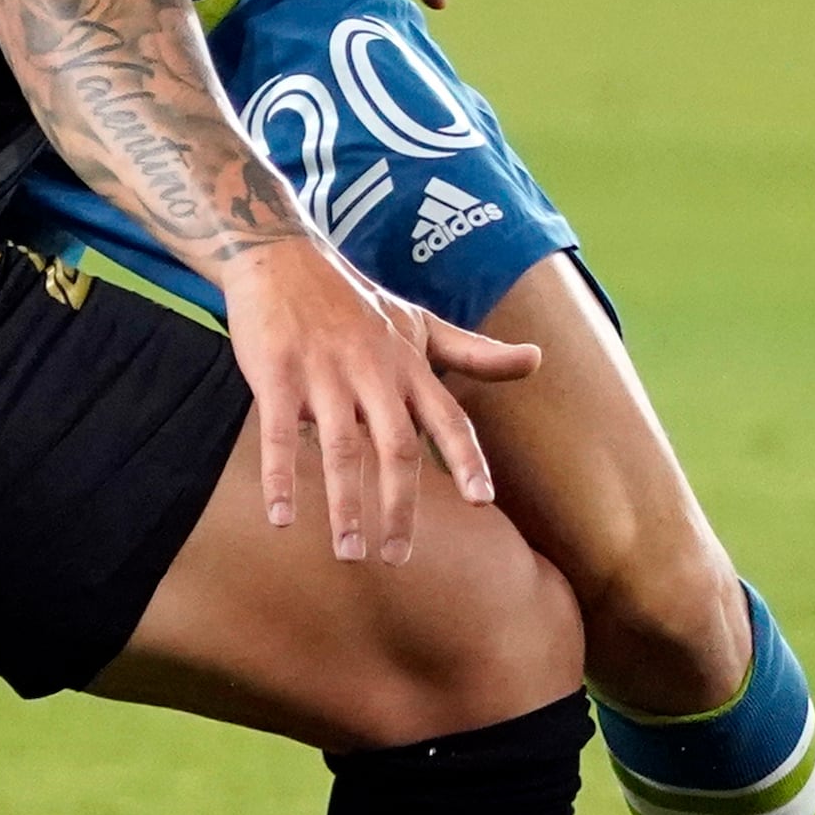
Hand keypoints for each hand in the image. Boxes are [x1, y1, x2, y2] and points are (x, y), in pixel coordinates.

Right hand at [218, 245, 535, 564]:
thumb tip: (536, 359)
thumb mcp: (419, 323)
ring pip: (340, 449)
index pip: (447, 418)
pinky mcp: (277, 374)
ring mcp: (324, 373)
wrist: (282, 257)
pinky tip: (282, 520)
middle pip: (397, 447)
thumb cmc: (355, 302)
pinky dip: (280, 478)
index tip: (484, 500)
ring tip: (351, 552)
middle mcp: (373, 372)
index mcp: (408, 366)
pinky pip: (280, 435)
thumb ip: (474, 353)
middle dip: (402, 505)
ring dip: (346, 504)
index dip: (467, 458)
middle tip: (399, 558)